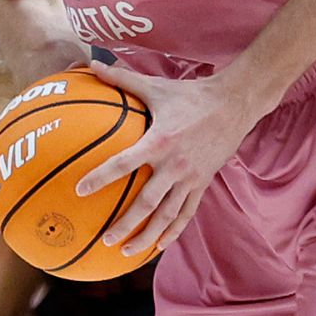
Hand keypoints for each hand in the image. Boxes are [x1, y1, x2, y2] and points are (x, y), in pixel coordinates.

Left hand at [73, 62, 261, 256]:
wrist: (235, 104)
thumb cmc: (190, 94)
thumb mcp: (155, 85)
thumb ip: (120, 78)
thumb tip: (89, 64)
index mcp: (159, 141)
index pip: (124, 162)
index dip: (101, 177)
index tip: (80, 189)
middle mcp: (175, 165)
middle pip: (147, 202)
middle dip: (126, 223)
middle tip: (105, 239)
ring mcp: (191, 178)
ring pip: (168, 215)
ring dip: (147, 235)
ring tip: (126, 252)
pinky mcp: (203, 183)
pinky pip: (186, 213)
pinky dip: (173, 231)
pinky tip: (158, 246)